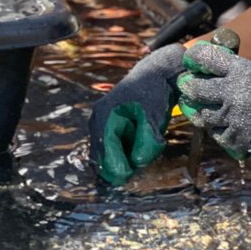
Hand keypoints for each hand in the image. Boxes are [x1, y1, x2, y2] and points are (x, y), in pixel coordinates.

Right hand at [89, 44, 185, 185]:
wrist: (153, 75)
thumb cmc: (154, 94)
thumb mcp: (153, 118)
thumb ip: (147, 142)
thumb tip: (137, 162)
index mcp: (105, 116)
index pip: (105, 152)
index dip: (118, 167)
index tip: (132, 174)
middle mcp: (96, 120)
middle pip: (100, 156)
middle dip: (118, 165)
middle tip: (137, 166)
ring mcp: (98, 123)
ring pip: (102, 154)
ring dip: (119, 160)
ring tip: (139, 151)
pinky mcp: (104, 126)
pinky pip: (107, 148)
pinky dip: (119, 154)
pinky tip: (134, 148)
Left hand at [177, 43, 250, 165]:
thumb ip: (240, 74)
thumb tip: (221, 74)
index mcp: (240, 72)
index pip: (206, 59)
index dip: (195, 59)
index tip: (191, 60)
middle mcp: (231, 94)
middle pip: (196, 89)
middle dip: (190, 88)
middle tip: (188, 87)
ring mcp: (233, 120)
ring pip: (205, 117)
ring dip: (204, 113)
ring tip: (207, 111)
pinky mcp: (240, 141)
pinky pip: (221, 137)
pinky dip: (221, 133)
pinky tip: (227, 129)